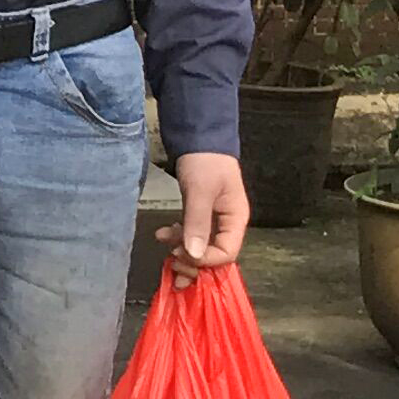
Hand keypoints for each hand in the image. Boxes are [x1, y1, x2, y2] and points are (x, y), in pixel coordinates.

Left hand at [162, 150, 249, 280]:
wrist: (198, 137)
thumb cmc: (204, 161)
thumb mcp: (200, 190)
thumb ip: (197, 222)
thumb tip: (193, 255)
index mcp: (236, 219)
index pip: (226, 253)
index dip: (204, 260)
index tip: (181, 255)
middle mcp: (227, 223)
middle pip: (213, 254)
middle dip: (192, 261)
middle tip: (171, 260)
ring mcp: (213, 220)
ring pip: (199, 246)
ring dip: (181, 250)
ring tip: (163, 243)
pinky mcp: (199, 214)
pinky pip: (190, 234)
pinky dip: (177, 237)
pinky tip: (162, 233)